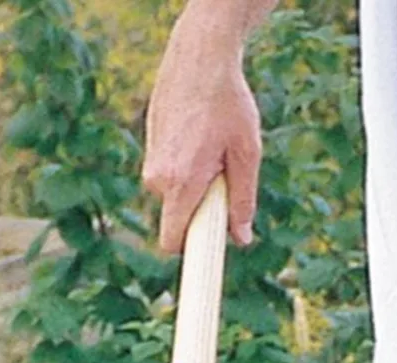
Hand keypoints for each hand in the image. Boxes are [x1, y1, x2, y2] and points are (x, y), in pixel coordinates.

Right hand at [143, 8, 261, 251]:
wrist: (200, 55)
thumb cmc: (228, 103)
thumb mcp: (247, 154)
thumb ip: (243, 201)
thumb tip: (241, 238)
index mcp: (181, 183)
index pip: (172, 241)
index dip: (187, 256)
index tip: (197, 273)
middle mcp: (158, 176)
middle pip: (177, 217)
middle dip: (200, 209)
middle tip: (223, 176)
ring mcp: (150, 161)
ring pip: (173, 194)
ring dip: (194, 184)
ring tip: (211, 147)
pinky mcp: (149, 146)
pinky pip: (169, 172)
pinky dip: (185, 165)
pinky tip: (199, 134)